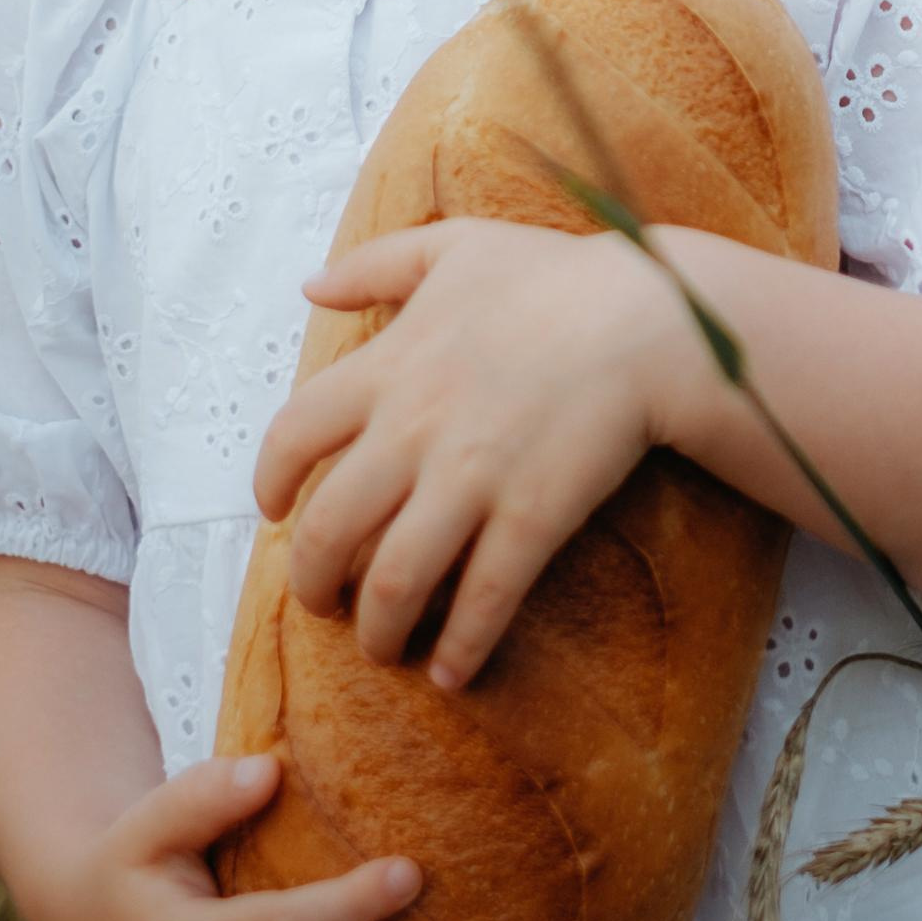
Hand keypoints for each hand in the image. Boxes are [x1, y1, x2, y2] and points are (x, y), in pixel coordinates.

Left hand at [255, 221, 680, 693]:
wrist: (650, 317)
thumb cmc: (556, 276)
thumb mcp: (456, 247)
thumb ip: (376, 264)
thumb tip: (309, 285)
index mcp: (390, 366)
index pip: (293, 436)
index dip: (270, 484)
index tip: (276, 512)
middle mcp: (415, 430)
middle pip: (329, 529)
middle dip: (313, 583)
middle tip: (324, 602)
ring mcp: (472, 480)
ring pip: (393, 582)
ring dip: (377, 630)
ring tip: (382, 647)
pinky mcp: (531, 519)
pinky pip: (482, 602)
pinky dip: (460, 649)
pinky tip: (452, 673)